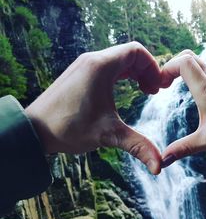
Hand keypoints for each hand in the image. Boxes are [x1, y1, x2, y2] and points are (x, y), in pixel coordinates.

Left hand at [25, 42, 161, 174]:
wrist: (32, 130)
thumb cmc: (67, 128)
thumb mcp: (108, 135)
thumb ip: (138, 146)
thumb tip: (159, 166)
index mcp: (101, 66)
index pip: (137, 51)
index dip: (153, 67)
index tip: (158, 88)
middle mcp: (92, 60)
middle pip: (130, 54)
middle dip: (146, 71)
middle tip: (153, 92)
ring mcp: (84, 66)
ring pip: (118, 59)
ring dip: (135, 72)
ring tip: (143, 91)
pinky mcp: (79, 73)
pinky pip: (107, 66)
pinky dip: (122, 74)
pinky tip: (125, 90)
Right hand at [160, 51, 205, 167]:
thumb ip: (183, 148)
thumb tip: (163, 160)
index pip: (183, 62)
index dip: (167, 68)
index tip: (161, 84)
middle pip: (189, 56)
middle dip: (173, 66)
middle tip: (165, 83)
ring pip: (200, 62)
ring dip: (185, 70)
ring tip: (176, 87)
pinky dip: (196, 75)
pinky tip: (196, 93)